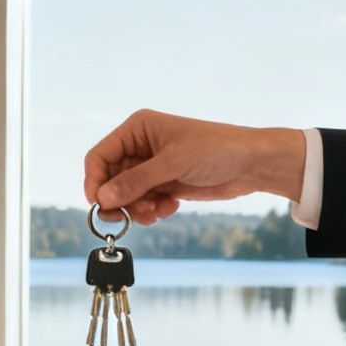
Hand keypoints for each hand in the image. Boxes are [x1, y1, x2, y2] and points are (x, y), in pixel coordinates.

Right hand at [84, 109, 305, 224]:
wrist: (251, 164)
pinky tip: (171, 208)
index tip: (98, 205)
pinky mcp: (164, 184)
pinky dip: (152, 211)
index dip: (94, 181)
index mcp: (137, 129)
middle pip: (110, 180)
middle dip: (120, 200)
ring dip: (137, 208)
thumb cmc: (215, 149)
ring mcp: (152, 167)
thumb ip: (136, 181)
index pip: (99, 156)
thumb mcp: (173, 164)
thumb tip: (102, 198)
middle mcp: (140, 147)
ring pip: (126, 196)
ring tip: (158, 210)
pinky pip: (144, 203)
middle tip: (128, 216)